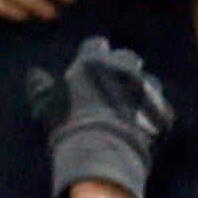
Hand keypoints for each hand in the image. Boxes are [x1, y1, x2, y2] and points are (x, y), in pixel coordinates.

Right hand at [24, 36, 174, 197]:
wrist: (102, 152)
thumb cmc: (68, 125)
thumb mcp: (45, 105)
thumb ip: (40, 86)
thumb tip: (35, 74)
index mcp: (95, 62)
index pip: (95, 45)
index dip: (91, 55)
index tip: (87, 67)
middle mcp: (125, 69)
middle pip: (126, 58)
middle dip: (119, 68)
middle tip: (108, 86)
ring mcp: (147, 90)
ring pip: (148, 82)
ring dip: (139, 90)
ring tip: (125, 108)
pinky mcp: (162, 112)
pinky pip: (160, 109)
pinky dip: (151, 115)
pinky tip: (138, 127)